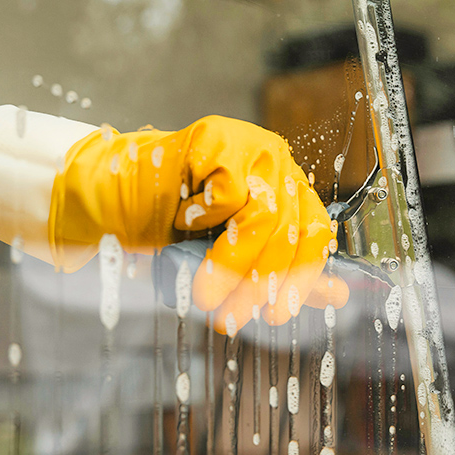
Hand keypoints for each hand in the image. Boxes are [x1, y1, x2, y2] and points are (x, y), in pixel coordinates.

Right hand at [51, 115, 347, 333]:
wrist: (118, 195)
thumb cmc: (175, 227)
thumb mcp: (233, 259)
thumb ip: (283, 273)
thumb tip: (337, 297)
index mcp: (290, 189)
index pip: (316, 232)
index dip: (301, 276)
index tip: (276, 314)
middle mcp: (278, 164)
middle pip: (289, 229)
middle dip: (259, 282)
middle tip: (230, 317)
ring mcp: (250, 146)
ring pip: (263, 216)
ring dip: (232, 264)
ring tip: (204, 294)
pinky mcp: (219, 137)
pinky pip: (226, 194)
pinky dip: (204, 220)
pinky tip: (183, 224)